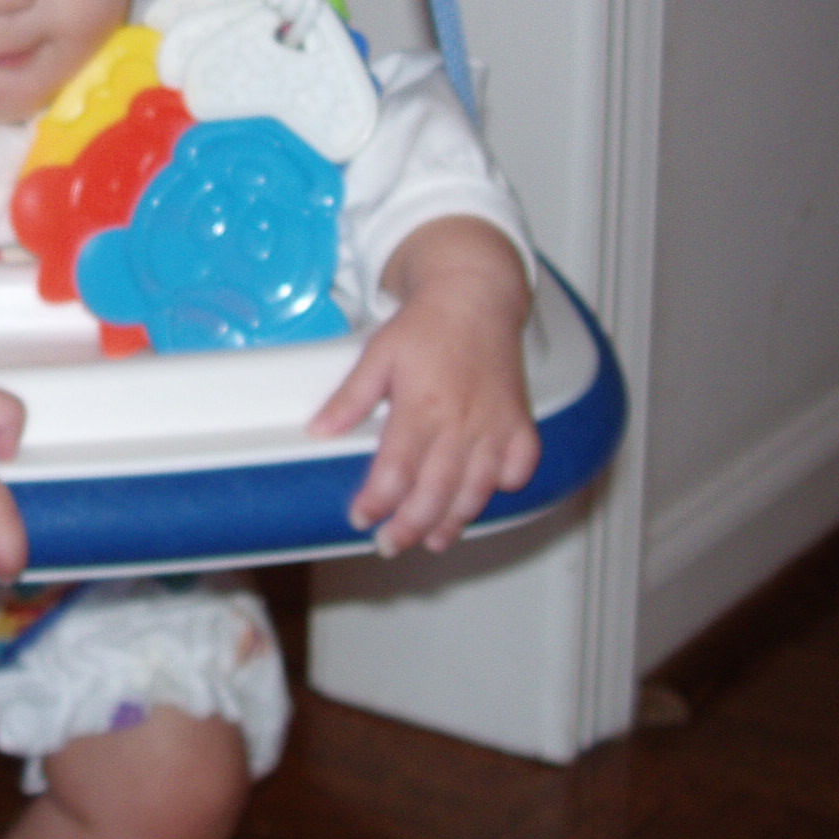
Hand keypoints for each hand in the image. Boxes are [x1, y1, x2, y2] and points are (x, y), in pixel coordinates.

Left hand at [307, 217, 535, 555]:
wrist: (476, 295)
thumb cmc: (427, 325)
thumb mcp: (377, 355)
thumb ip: (350, 398)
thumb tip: (319, 430)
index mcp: (421, 405)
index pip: (396, 470)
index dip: (376, 502)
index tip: (360, 518)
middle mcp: (461, 421)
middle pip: (436, 492)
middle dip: (411, 526)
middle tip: (390, 544)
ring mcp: (495, 425)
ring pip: (477, 489)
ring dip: (455, 520)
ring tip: (433, 540)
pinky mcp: (520, 422)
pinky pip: (520, 467)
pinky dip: (505, 486)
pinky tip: (483, 495)